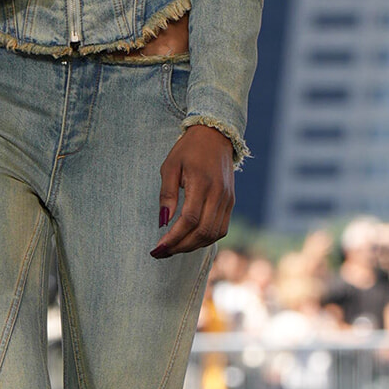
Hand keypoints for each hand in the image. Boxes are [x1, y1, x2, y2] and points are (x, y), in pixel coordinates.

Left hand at [152, 126, 234, 258]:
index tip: (157, 247)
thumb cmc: (188, 150)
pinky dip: (205, 239)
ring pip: (213, 234)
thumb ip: (167, 194)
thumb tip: (163, 221)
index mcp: (202, 183)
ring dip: (193, 246)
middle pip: (202, 232)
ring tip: (173, 248)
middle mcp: (218, 194)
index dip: (173, 238)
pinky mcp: (231, 202)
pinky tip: (190, 239)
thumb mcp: (170, 166)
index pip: (189, 220)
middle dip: (181, 246)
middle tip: (162, 252)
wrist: (216, 136)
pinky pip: (221, 229)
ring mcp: (227, 199)